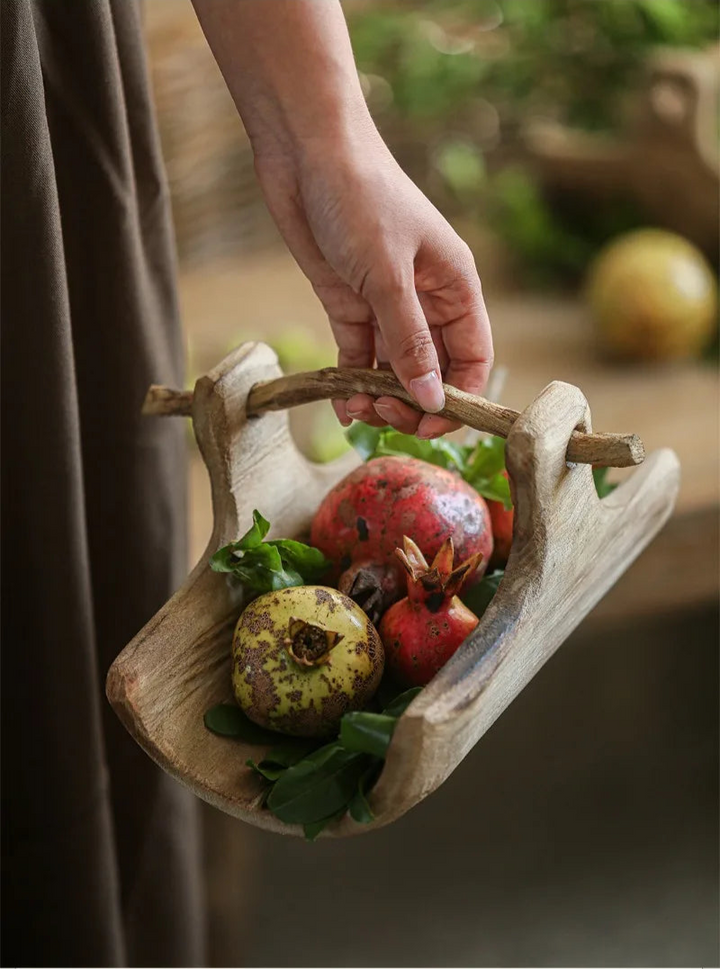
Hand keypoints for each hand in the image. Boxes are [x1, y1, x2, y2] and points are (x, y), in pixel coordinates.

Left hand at [254, 128, 492, 437]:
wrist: (305, 151)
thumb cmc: (359, 196)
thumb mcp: (387, 273)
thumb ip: (410, 340)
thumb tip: (433, 400)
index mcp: (455, 287)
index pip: (472, 358)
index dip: (458, 397)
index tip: (430, 423)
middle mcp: (426, 300)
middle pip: (433, 370)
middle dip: (413, 400)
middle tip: (384, 414)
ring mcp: (387, 304)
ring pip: (394, 368)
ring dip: (380, 396)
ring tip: (358, 407)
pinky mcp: (350, 303)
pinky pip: (359, 355)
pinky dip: (351, 381)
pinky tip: (341, 404)